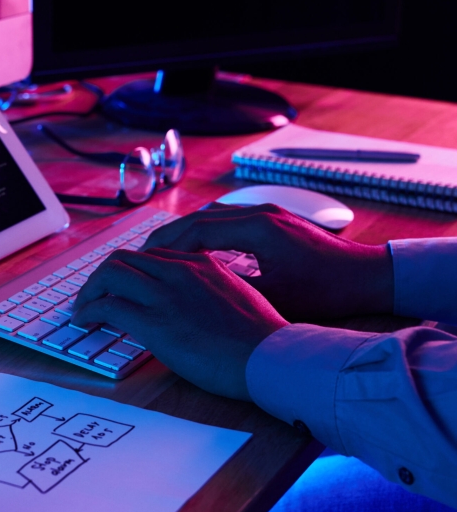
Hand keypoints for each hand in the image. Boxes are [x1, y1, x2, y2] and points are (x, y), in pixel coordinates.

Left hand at [72, 248, 287, 400]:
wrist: (272, 357)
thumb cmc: (262, 339)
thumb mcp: (237, 299)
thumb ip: (209, 292)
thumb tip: (190, 307)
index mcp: (201, 264)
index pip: (151, 256)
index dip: (129, 270)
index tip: (120, 286)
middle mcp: (180, 271)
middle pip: (125, 258)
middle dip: (102, 276)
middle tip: (93, 295)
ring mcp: (166, 294)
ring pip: (110, 273)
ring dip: (90, 290)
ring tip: (83, 308)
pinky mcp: (155, 320)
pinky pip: (108, 306)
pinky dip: (89, 311)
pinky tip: (85, 322)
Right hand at [142, 203, 393, 320]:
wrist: (369, 275)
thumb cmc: (328, 291)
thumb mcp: (276, 299)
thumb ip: (233, 290)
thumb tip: (193, 296)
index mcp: (257, 229)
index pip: (196, 230)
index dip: (165, 247)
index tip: (143, 262)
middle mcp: (259, 213)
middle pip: (199, 218)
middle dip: (167, 238)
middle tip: (142, 258)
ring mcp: (267, 213)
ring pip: (211, 216)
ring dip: (185, 234)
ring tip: (162, 255)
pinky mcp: (273, 219)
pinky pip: (227, 220)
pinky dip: (205, 233)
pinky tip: (195, 251)